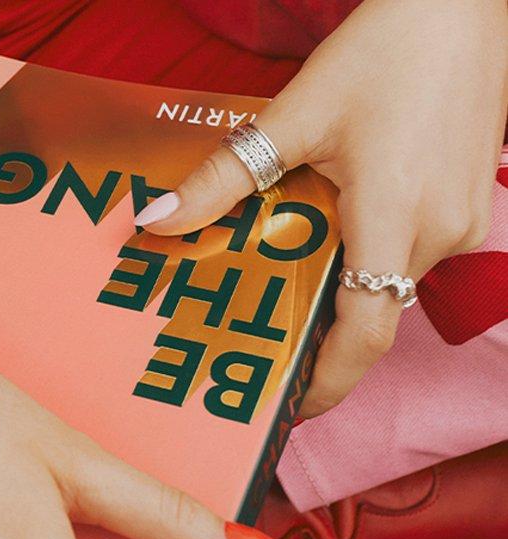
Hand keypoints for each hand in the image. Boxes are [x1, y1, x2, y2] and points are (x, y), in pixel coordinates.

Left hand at [135, 0, 506, 416]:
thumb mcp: (293, 117)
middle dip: (326, 341)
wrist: (465, 2)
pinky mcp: (468, 205)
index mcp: (395, 219)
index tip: (292, 408)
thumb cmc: (387, 50)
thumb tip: (159, 221)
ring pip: (392, 285)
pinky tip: (338, 236)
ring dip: (346, 294)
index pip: (365, 335)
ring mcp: (462, 221)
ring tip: (295, 286)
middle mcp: (437, 233)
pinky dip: (371, 261)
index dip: (328, 383)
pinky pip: (411, 256)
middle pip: (373, 316)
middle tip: (275, 346)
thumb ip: (224, 179)